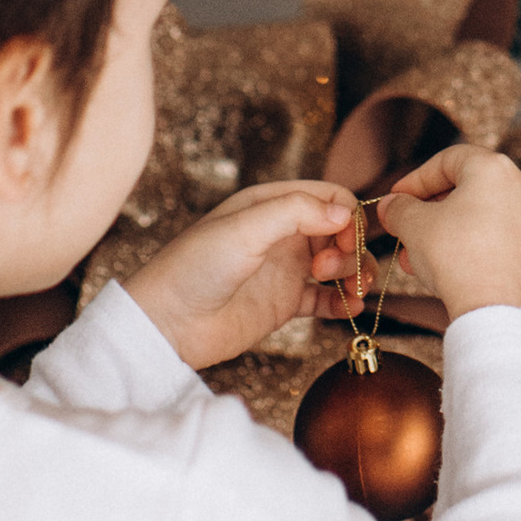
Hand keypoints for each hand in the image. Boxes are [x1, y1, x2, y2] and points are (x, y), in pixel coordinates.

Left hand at [122, 180, 362, 373]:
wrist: (167, 323)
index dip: (346, 216)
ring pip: (338, 265)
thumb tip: (345, 210)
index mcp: (270, 205)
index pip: (328, 197)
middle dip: (349, 249)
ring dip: (353, 275)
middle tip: (328, 270)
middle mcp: (281, 234)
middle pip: (339, 232)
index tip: (345, 241)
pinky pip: (326, 300)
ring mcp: (284, 270)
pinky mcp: (283, 304)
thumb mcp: (246, 228)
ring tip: (349, 292)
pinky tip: (351, 309)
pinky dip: (343, 303)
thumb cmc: (194, 267)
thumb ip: (298, 212)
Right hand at [374, 145, 520, 322]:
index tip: (398, 200)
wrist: (497, 311)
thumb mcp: (413, 226)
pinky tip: (468, 277)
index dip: (417, 179)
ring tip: (429, 264)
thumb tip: (392, 205)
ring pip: (494, 224)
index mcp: (495, 170)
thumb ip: (399, 208)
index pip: (449, 160)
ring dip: (460, 237)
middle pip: (473, 193)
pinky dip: (490, 257)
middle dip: (436, 215)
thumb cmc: (456, 258)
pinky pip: (515, 251)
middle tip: (410, 236)